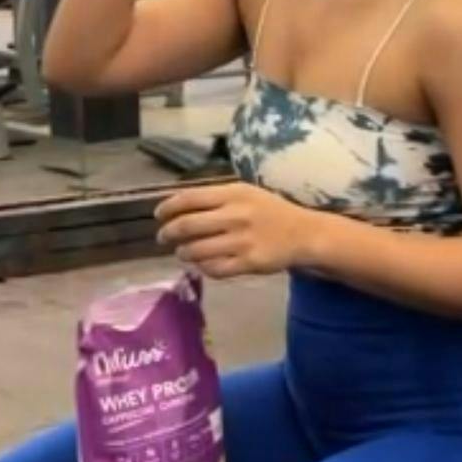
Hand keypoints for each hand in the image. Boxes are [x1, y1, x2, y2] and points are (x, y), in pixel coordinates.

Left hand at [155, 182, 311, 279]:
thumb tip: (177, 206)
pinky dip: (202, 267)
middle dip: (168, 233)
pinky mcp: (249, 263)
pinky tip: (202, 264)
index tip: (158, 216)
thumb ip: (214, 198)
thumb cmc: (268, 211)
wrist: (303, 233)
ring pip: (196, 250)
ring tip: (182, 252)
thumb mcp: (244, 193)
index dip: (168, 208)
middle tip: (163, 238)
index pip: (188, 198)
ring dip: (183, 253)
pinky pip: (214, 269)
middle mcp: (235, 215)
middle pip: (187, 226)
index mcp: (232, 193)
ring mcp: (242, 241)